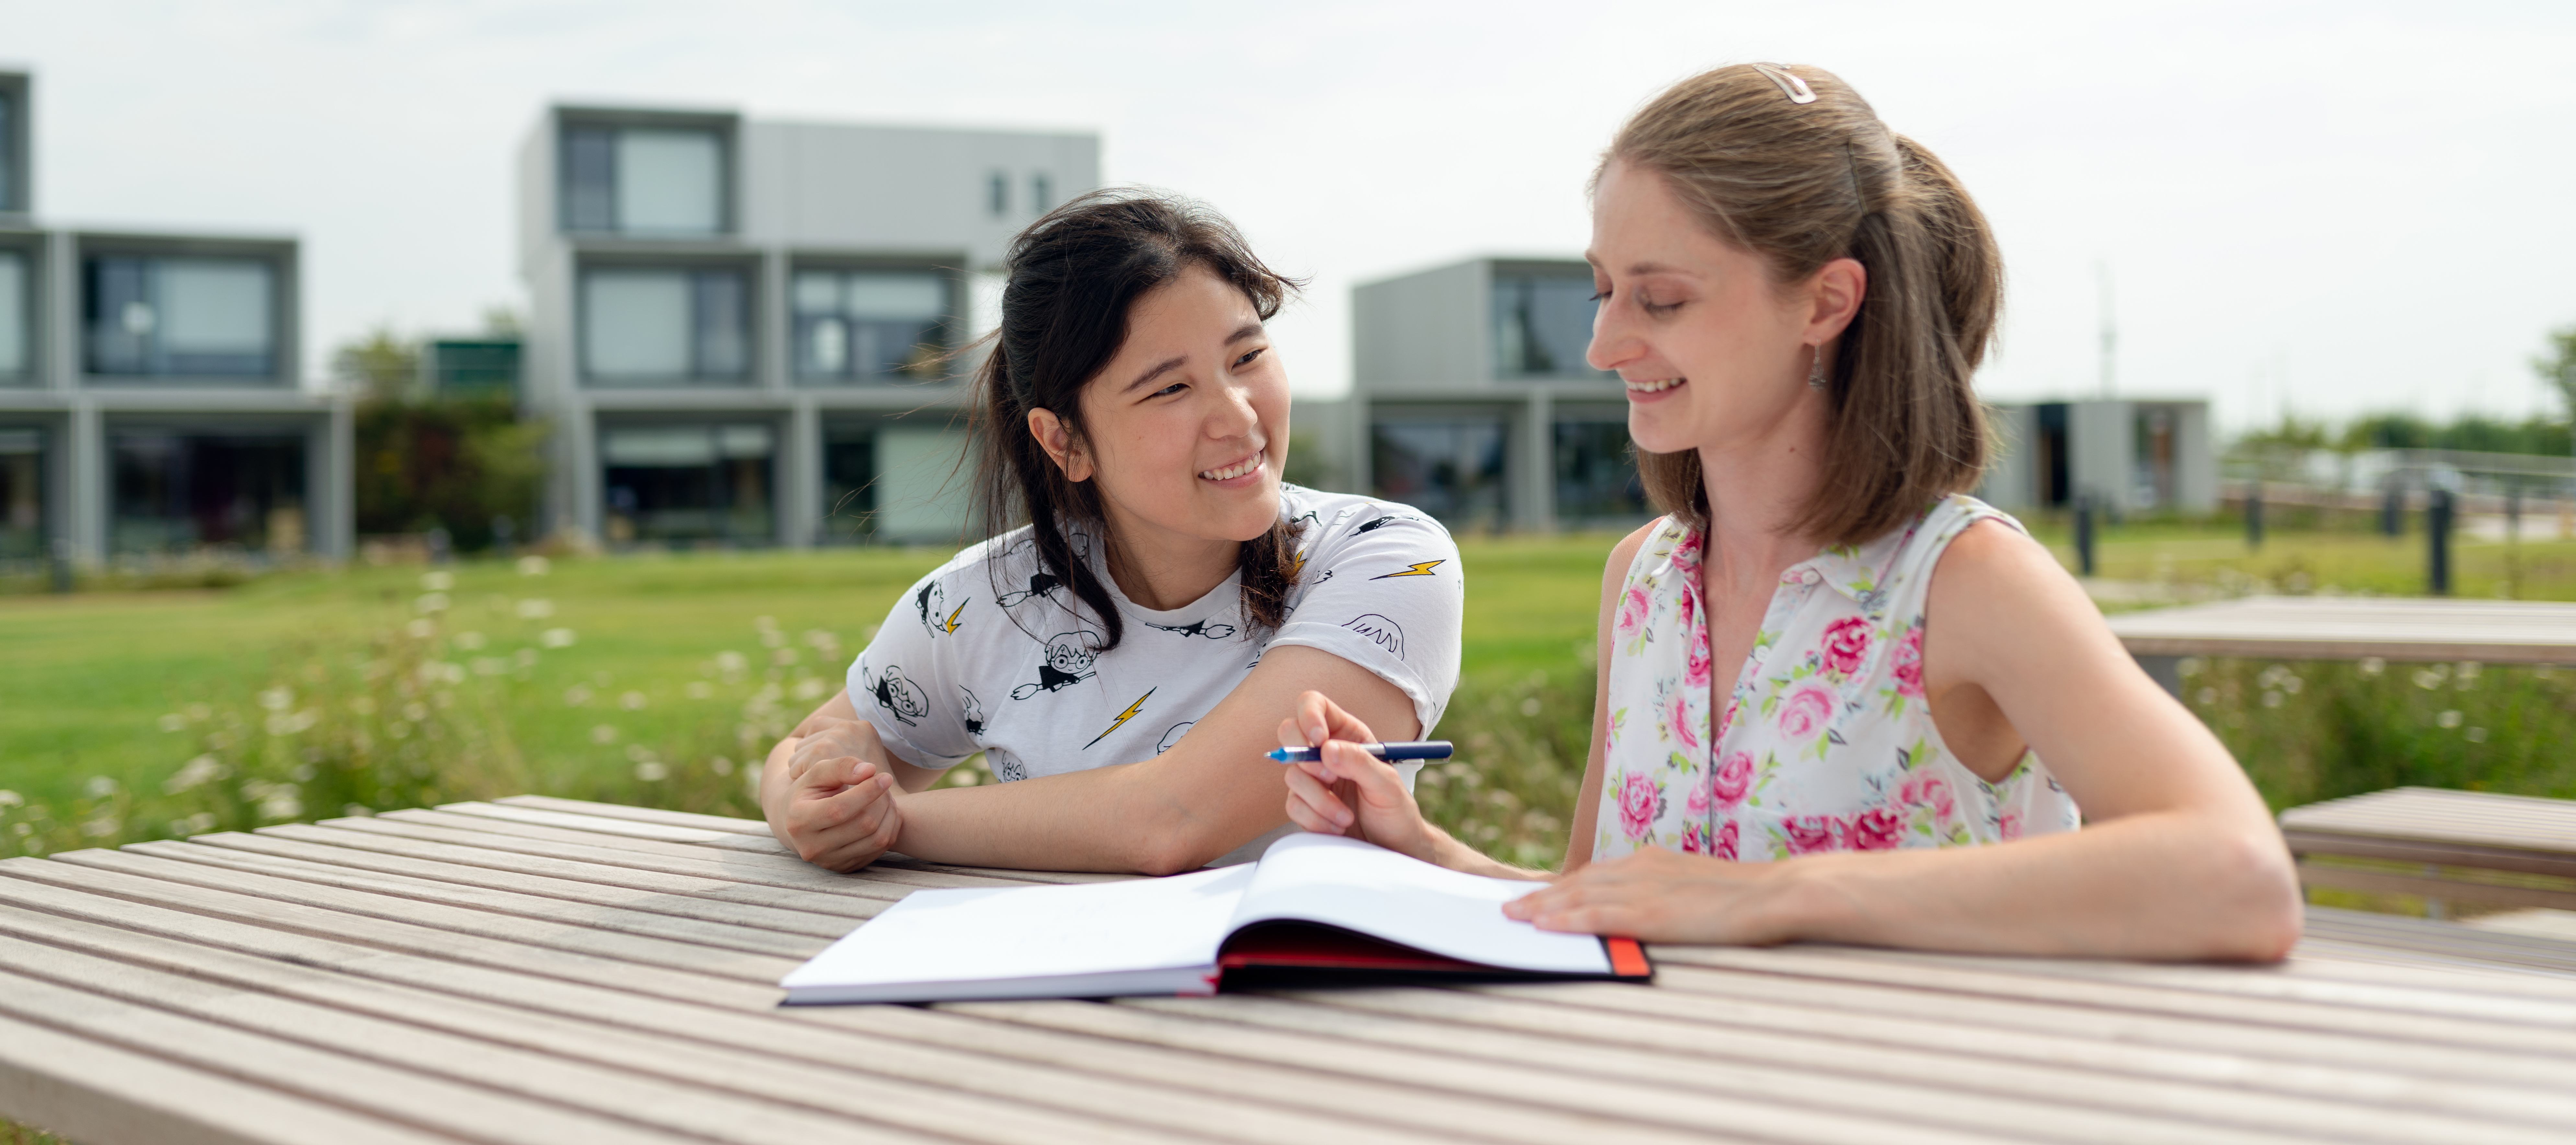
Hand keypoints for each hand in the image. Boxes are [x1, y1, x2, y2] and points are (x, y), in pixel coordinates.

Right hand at [771, 718, 902, 871]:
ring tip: (887, 796)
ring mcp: (830, 861)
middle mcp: (812, 847)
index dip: (867, 791)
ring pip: (877, 839)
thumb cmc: (810, 793)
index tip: (884, 776)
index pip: (839, 809)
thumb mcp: (816, 774)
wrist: (800, 823)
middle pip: (863, 825)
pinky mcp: (846, 868)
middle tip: (885, 783)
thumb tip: (869, 770)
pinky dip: (890, 828)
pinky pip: (881, 849)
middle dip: (881, 800)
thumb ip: (840, 767)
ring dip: (890, 814)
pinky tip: (886, 812)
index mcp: (799, 821)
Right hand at [1278, 690, 1438, 862]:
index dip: (1309, 715)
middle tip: (1330, 778)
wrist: (1393, 848)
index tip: (1318, 739)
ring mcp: (1313, 778)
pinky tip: (1337, 827)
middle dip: (1306, 759)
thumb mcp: (1387, 784)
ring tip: (1346, 816)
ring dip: (1320, 800)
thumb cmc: (1396, 811)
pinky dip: (1315, 819)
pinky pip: (1293, 805)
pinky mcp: (1305, 804)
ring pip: (1292, 775)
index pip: (1314, 705)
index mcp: (1348, 734)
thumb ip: (1359, 762)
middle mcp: (1326, 752)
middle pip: (1290, 734)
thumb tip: (1326, 750)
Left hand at [1502, 846, 1800, 943]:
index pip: (1596, 874)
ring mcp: (1646, 889)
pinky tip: (1544, 926)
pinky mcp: (1654, 912)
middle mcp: (1642, 868)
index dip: (1563, 886)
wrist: (1778, 892)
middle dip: (1542, 895)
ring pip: (1580, 895)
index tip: (1537, 895)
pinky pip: (1599, 914)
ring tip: (1513, 916)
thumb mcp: (1696, 886)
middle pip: (1578, 881)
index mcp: (1653, 861)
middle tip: (1508, 906)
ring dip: (1543, 906)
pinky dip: (1568, 918)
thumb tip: (1647, 907)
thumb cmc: (1747, 895)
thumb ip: (1666, 892)